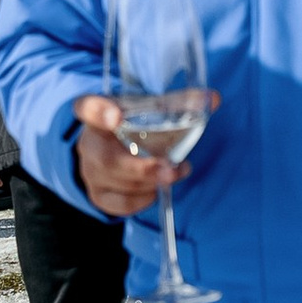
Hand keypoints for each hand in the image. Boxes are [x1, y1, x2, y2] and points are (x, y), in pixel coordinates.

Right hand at [74, 92, 169, 218]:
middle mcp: (88, 143)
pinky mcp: (99, 195)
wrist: (108, 149)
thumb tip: (214, 99)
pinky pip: (120, 203)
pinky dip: (143, 199)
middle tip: (170, 169)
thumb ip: (178, 102)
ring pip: (117, 182)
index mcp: (96, 114)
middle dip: (142, 168)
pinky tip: (156, 190)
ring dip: (151, 181)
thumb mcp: (146, 109)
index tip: (116, 117)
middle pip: (107, 158)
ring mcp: (90, 171)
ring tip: (176, 172)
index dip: (98, 112)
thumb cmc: (130, 125)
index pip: (86, 108)